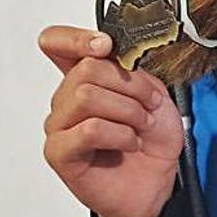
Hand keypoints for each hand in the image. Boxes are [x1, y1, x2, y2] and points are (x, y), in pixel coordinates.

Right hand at [40, 26, 182, 216]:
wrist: (159, 178)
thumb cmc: (153, 137)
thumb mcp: (152, 92)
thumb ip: (129, 70)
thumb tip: (111, 54)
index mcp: (86, 78)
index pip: (57, 44)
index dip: (75, 38)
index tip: (105, 45)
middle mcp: (67, 99)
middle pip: (86, 69)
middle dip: (130, 86)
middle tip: (148, 105)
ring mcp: (60, 126)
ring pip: (87, 96)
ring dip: (128, 110)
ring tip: (141, 126)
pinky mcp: (60, 152)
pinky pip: (88, 129)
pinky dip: (120, 134)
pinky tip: (130, 142)